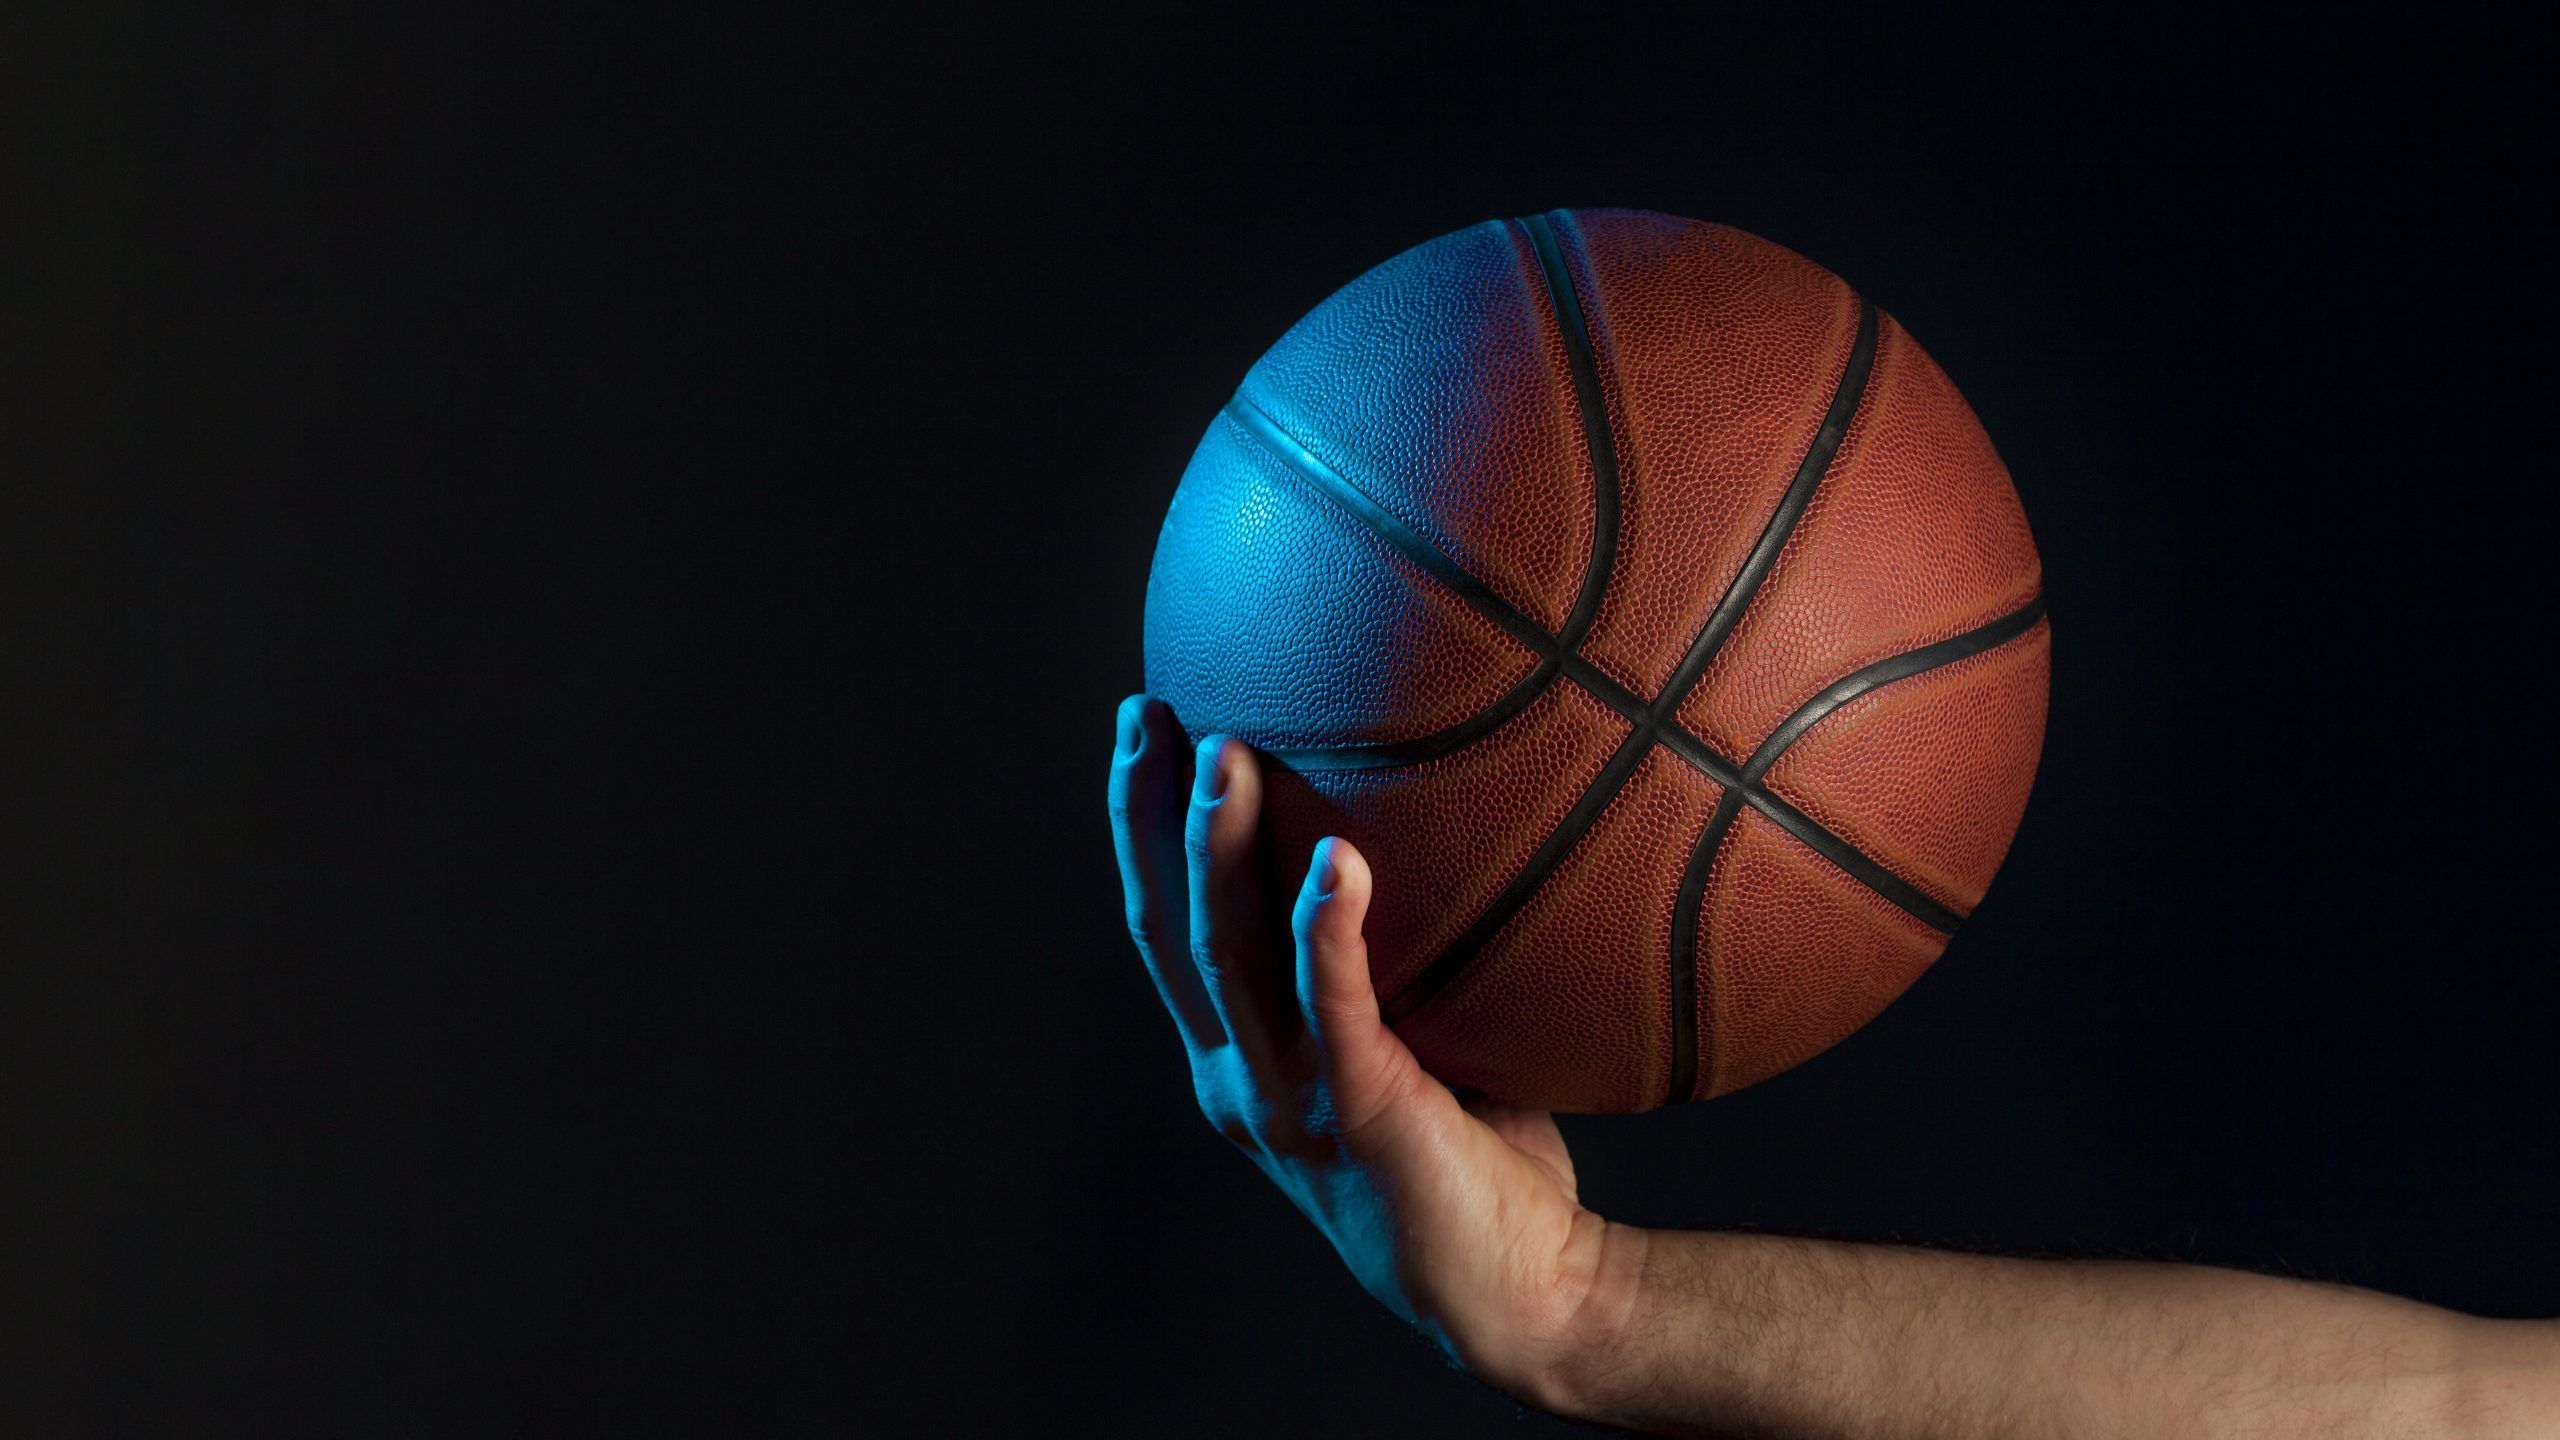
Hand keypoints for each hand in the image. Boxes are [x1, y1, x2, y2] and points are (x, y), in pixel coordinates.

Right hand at [1106, 694, 1649, 1408]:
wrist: (1522, 1295)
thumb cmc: (1478, 1163)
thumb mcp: (1419, 1042)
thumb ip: (1404, 958)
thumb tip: (1460, 825)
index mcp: (1239, 1063)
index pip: (1168, 934)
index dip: (1138, 833)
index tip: (1145, 729)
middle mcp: (1240, 1079)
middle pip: (1170, 931)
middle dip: (1145, 818)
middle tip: (1148, 715)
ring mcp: (1290, 1100)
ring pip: (1228, 959)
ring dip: (1219, 852)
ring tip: (1224, 757)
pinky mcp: (1356, 1114)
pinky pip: (1333, 1009)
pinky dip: (1326, 931)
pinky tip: (1335, 860)